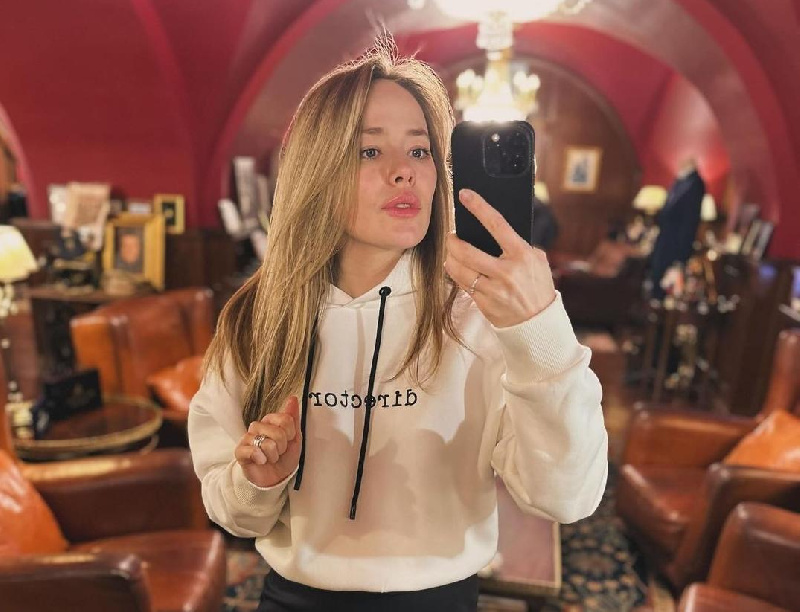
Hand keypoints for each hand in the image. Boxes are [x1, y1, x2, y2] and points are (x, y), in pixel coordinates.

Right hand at [234, 396, 301, 487]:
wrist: (274, 479)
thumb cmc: (284, 458)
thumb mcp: (295, 438)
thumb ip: (293, 418)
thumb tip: (293, 398)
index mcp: (270, 421)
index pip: (286, 420)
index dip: (290, 435)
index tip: (288, 442)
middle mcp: (257, 426)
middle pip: (278, 432)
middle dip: (282, 447)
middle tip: (278, 452)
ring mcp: (247, 438)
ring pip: (267, 443)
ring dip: (273, 455)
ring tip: (270, 458)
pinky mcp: (240, 451)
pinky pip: (252, 451)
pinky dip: (261, 459)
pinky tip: (261, 461)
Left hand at [445, 188, 555, 327]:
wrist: (539, 323)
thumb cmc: (538, 287)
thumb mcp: (538, 261)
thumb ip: (520, 246)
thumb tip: (498, 231)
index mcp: (521, 255)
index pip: (496, 224)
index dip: (479, 207)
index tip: (465, 195)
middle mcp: (506, 272)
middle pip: (467, 251)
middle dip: (453, 241)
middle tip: (451, 236)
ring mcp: (493, 289)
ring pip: (459, 269)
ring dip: (450, 257)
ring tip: (451, 252)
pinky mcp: (484, 303)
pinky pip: (462, 284)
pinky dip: (456, 274)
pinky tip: (456, 268)